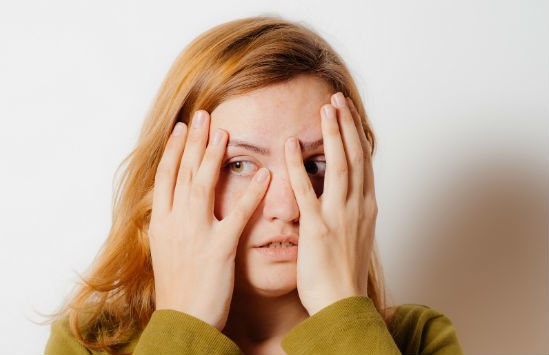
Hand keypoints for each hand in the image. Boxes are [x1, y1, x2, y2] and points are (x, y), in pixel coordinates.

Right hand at [148, 110, 270, 330]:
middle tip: (202, 114)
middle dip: (193, 141)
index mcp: (161, 223)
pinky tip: (265, 175)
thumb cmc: (177, 289)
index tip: (181, 127)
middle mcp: (175, 222)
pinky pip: (237, 216)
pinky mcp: (218, 249)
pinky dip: (251, 194)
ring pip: (203, 185)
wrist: (182, 320)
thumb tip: (172, 204)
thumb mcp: (165, 252)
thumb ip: (171, 224)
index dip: (173, 149)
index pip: (165, 177)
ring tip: (225, 132)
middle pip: (183, 173)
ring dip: (214, 156)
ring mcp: (195, 234)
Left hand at [284, 92, 377, 314]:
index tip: (348, 112)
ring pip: (340, 166)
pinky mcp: (317, 229)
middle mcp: (358, 207)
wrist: (342, 305)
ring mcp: (339, 216)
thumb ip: (349, 211)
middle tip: (337, 98)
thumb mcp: (354, 237)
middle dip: (347, 125)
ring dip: (334, 134)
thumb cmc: (343, 275)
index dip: (356, 135)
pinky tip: (291, 144)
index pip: (364, 163)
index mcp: (366, 208)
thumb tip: (345, 194)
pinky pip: (306, 191)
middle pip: (355, 156)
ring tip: (326, 108)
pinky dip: (298, 166)